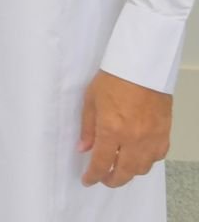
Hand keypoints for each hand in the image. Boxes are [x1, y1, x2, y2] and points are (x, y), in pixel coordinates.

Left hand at [79, 70, 171, 186]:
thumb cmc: (113, 79)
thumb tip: (84, 148)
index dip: (93, 176)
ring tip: (119, 167)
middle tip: (103, 178)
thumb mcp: (91, 100)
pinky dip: (147, 161)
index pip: (102, 163)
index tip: (87, 180)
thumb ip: (88, 127)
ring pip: (142, 168)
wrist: (142, 68)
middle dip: (112, 180)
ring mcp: (151, 138)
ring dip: (130, 172)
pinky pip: (157, 156)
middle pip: (124, 172)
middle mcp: (133, 139)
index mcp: (111, 130)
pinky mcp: (164, 134)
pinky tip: (138, 155)